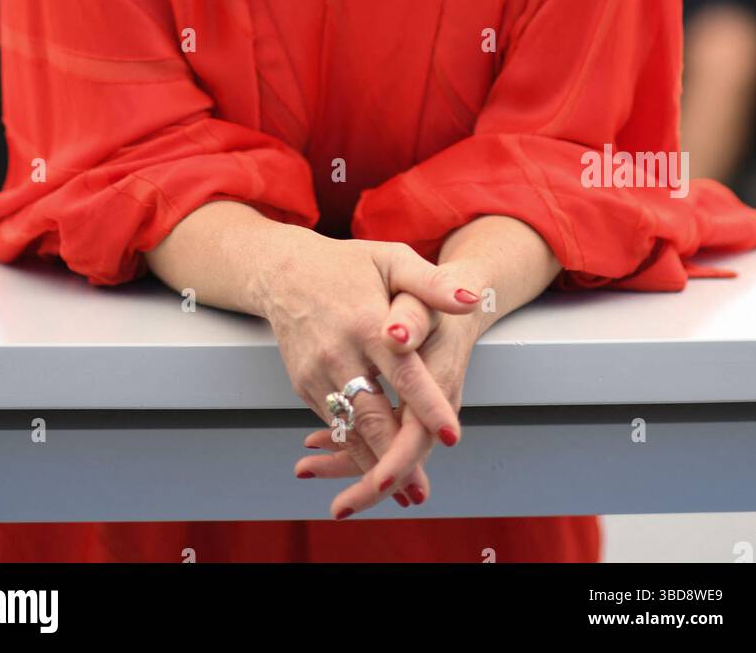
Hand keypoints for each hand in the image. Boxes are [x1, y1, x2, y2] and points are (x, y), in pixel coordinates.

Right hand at [293, 217, 560, 516]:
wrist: (284, 272)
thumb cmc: (348, 264)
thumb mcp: (392, 260)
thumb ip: (432, 284)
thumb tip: (471, 301)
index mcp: (366, 322)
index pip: (402, 372)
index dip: (427, 405)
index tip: (452, 434)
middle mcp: (339, 352)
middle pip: (371, 415)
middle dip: (398, 458)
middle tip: (423, 491)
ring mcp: (317, 372)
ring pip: (348, 430)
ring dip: (374, 466)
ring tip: (404, 494)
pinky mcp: (304, 385)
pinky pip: (334, 424)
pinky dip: (353, 451)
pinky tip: (373, 471)